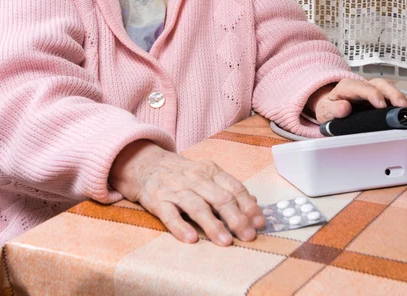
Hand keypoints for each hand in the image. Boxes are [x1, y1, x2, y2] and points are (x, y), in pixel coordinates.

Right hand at [109, 140, 264, 246]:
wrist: (146, 164)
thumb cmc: (182, 173)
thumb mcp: (207, 174)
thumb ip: (228, 188)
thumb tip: (253, 203)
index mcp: (211, 171)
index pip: (234, 188)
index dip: (248, 206)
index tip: (259, 222)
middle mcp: (196, 178)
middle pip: (220, 198)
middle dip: (236, 218)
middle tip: (248, 235)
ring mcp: (176, 189)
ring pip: (197, 207)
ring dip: (213, 225)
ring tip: (226, 242)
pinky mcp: (158, 200)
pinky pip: (170, 214)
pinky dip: (180, 226)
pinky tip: (191, 238)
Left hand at [308, 78, 406, 124]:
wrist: (332, 108)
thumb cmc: (330, 109)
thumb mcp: (325, 111)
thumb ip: (333, 109)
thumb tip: (344, 108)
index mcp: (348, 87)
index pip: (363, 87)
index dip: (373, 94)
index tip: (380, 105)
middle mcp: (365, 86)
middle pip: (382, 85)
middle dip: (394, 94)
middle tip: (403, 106)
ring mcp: (376, 91)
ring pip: (392, 91)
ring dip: (404, 99)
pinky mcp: (384, 99)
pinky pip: (397, 99)